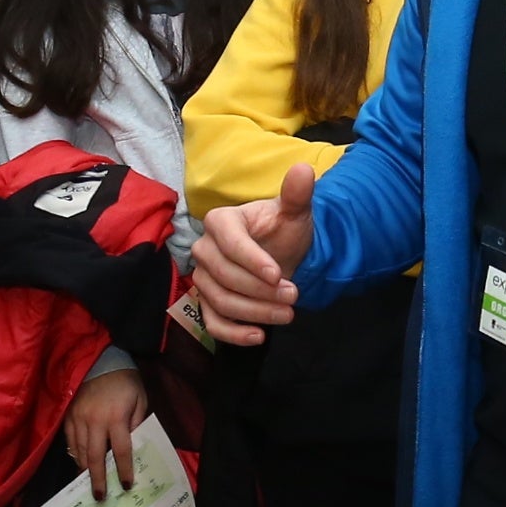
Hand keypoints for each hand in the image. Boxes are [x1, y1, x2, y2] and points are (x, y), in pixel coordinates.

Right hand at [64, 366, 148, 498]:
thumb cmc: (126, 383)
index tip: (125, 485)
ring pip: (80, 452)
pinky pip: (70, 442)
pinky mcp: (68, 416)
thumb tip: (133, 449)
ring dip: (86, 470)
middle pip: (95, 457)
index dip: (123, 470)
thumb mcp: (140, 401)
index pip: (121, 450)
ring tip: (90, 485)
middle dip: (98, 479)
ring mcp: (78, 419)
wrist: (102, 361)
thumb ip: (137, 425)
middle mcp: (94, 420)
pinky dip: (76, 456)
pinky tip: (81, 465)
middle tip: (100, 497)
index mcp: (116, 417)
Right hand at [195, 165, 315, 342]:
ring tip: (288, 314)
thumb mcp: (295, 213)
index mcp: (221, 221)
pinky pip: (212, 323)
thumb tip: (302, 170)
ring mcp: (203, 278)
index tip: (279, 275)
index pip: (230, 241)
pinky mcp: (207, 303)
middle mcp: (205, 249)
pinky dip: (233, 334)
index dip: (252, 260)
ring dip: (256, 312)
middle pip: (225, 276)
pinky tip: (259, 336)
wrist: (281, 255)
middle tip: (294, 295)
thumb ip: (296, 194)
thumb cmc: (283, 231)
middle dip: (260, 290)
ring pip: (221, 301)